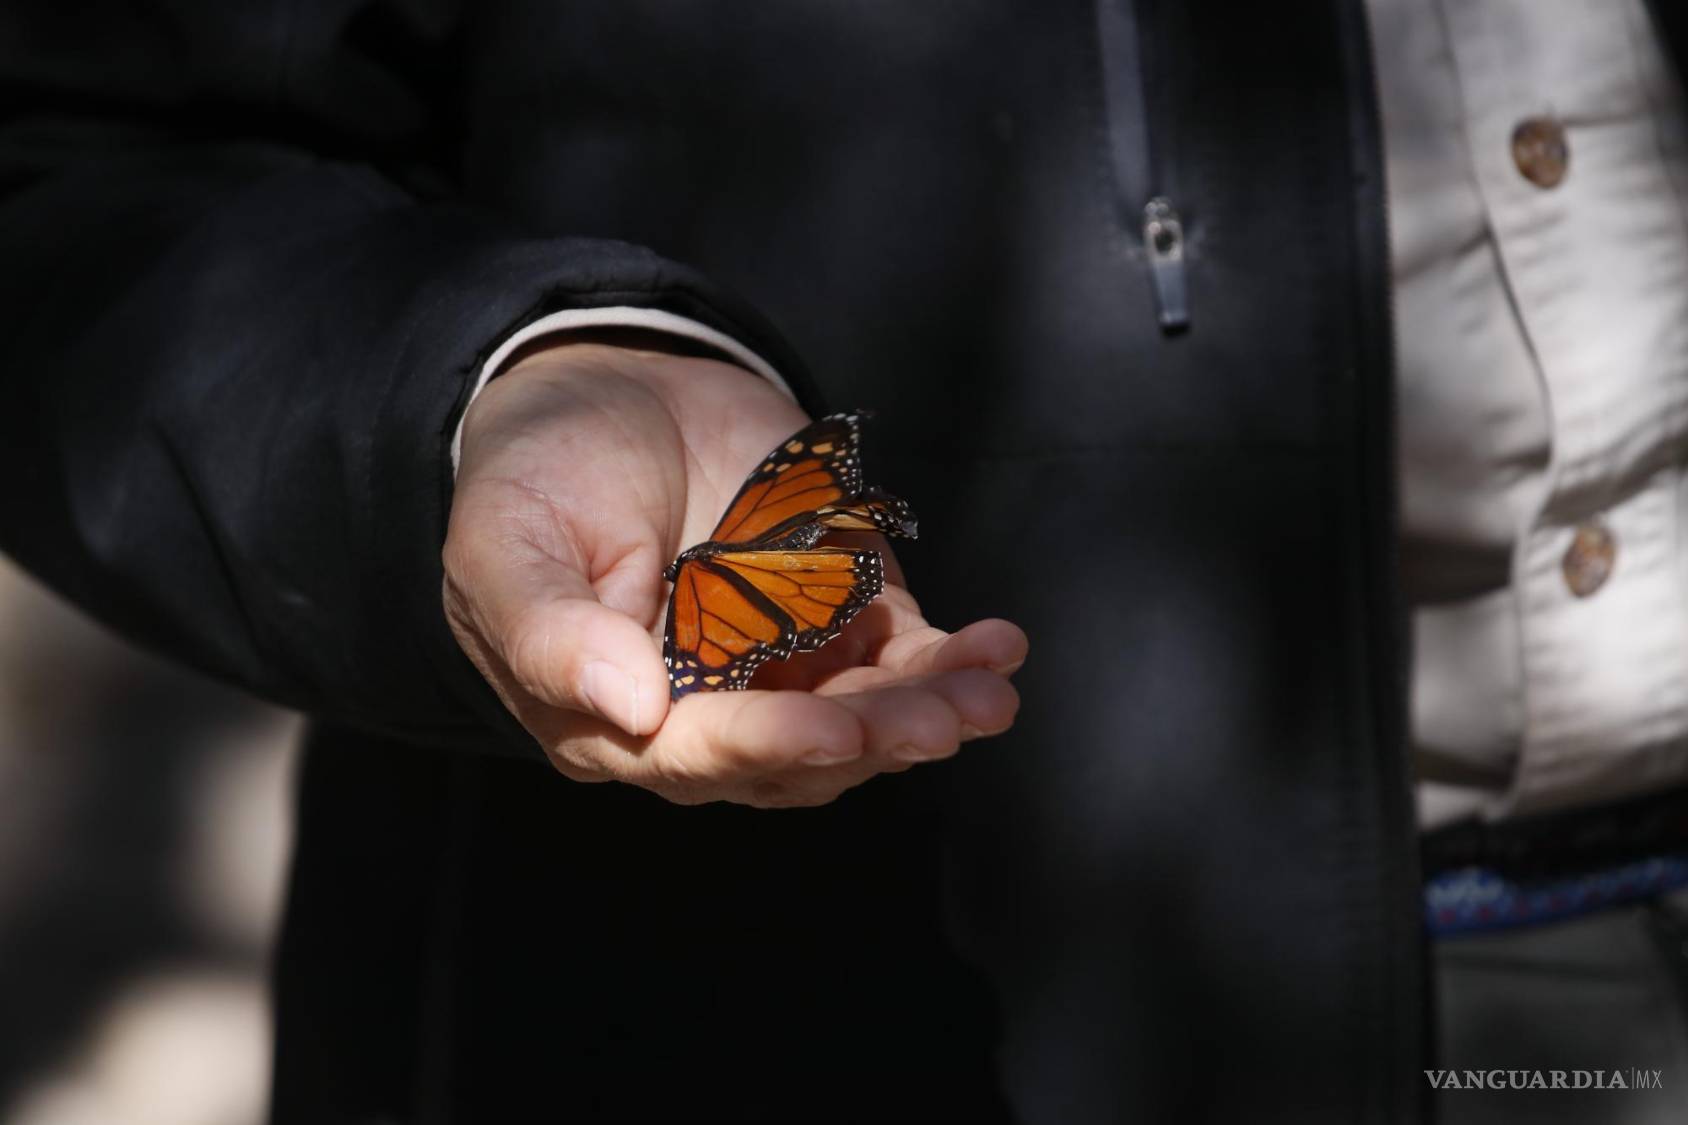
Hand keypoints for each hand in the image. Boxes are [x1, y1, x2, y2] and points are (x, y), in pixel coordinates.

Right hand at [444, 338, 1025, 807]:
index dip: (770, 744)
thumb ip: (552, 633)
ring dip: (928, 712)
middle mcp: (709, 710)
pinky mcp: (839, 617)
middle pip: (801, 754)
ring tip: (986, 692)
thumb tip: (629, 709)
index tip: (834, 730)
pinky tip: (998, 649)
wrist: (608, 389)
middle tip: (937, 723)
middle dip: (872, 739)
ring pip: (864, 716)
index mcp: (619, 719)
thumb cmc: (538, 476)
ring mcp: (782, 666)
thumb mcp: (507, 546)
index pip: (701, 752)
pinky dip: (952, 661)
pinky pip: (902, 657)